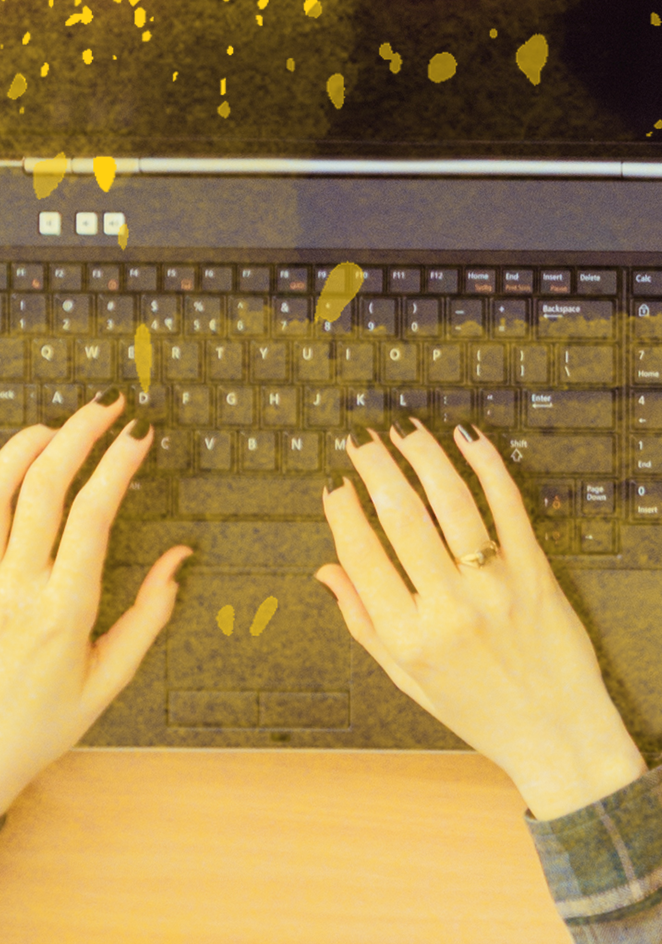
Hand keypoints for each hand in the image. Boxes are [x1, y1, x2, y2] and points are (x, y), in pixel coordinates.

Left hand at [0, 400, 183, 813]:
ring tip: (59, 425)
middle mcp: (14, 587)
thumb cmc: (39, 724)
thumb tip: (178, 557)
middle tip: (108, 403)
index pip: (91, 515)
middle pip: (42, 488)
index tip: (142, 432)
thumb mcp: (109, 681)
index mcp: (63, 609)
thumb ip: (148, 615)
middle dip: (78, 434)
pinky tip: (14, 465)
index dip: (117, 464)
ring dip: (27, 447)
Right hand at [313, 422, 645, 818]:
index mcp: (407, 636)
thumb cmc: (476, 707)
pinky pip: (509, 509)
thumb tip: (326, 570)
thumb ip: (365, 622)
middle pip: (403, 519)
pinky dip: (489, 468)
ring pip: (453, 504)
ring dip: (426, 458)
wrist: (554, 729)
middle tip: (362, 440)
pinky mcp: (538, 572)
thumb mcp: (406, 677)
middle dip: (377, 470)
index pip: (362, 557)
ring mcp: (497, 587)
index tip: (334, 483)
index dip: (343, 513)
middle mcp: (448, 608)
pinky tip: (470, 441)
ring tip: (406, 431)